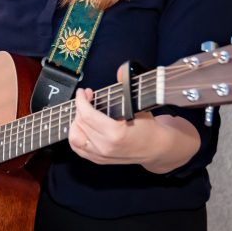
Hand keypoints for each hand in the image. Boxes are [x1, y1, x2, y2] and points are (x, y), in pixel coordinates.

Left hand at [68, 66, 199, 171]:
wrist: (156, 148)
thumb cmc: (148, 127)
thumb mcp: (138, 105)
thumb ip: (126, 88)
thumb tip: (120, 71)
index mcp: (115, 134)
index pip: (87, 115)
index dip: (81, 100)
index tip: (83, 92)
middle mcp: (105, 146)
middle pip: (80, 123)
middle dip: (80, 107)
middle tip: (86, 98)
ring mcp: (101, 155)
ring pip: (75, 136)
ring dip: (76, 121)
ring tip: (84, 112)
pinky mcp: (98, 160)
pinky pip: (77, 147)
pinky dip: (76, 134)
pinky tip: (81, 125)